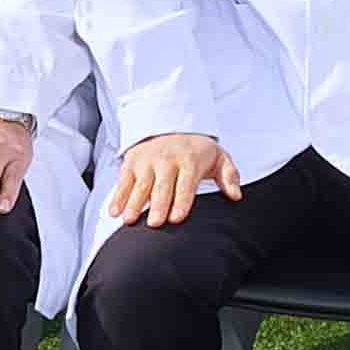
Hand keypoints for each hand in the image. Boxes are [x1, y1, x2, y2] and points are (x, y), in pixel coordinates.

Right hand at [113, 132, 232, 227]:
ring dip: (134, 203)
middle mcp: (167, 160)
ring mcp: (147, 161)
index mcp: (190, 160)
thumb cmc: (197, 151)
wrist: (171, 125)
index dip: (182, 201)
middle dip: (158, 204)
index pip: (186, 183)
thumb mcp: (218, 157)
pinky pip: (123, 180)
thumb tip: (236, 195)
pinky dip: (117, 196)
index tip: (177, 217)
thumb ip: (229, 176)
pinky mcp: (131, 162)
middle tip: (155, 224)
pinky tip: (114, 212)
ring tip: (129, 220)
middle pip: (162, 186)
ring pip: (140, 184)